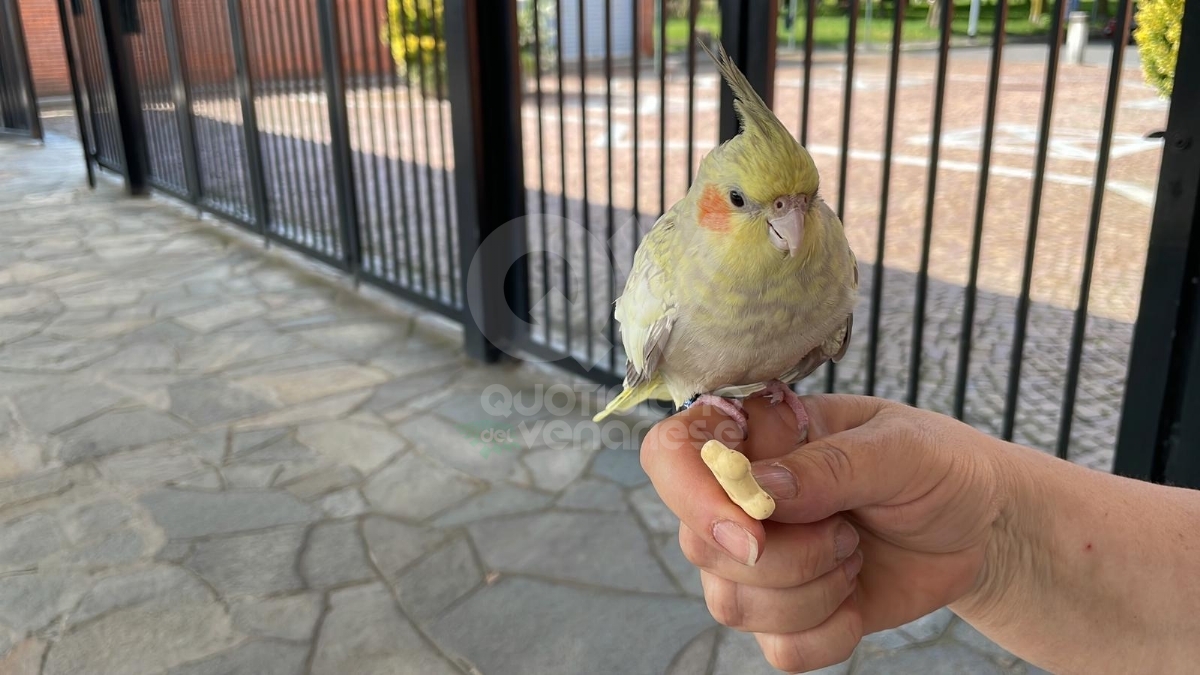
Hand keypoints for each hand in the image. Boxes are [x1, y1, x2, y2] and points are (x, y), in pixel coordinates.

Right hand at [641, 394, 1010, 671]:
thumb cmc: (937, 466)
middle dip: (786, 556)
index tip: (754, 532)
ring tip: (854, 555)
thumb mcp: (901, 449)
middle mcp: (738, 498)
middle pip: (701, 544)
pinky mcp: (785, 615)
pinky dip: (829, 634)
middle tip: (847, 530)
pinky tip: (856, 600)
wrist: (979, 528)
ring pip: (730, 604)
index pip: (672, 454)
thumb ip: (830, 464)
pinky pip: (776, 650)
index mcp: (754, 436)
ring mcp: (756, 560)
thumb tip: (759, 487)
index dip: (693, 496)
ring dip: (811, 592)